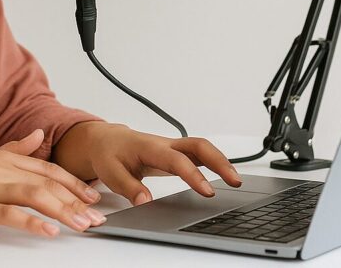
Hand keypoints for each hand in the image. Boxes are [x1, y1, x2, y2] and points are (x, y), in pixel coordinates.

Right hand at [0, 128, 106, 237]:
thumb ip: (16, 149)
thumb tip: (39, 134)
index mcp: (6, 159)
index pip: (49, 170)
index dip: (74, 184)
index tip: (93, 198)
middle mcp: (1, 169)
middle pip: (47, 183)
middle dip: (75, 201)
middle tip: (95, 217)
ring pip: (35, 196)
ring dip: (62, 211)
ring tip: (81, 226)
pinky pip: (11, 215)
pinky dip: (32, 223)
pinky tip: (49, 231)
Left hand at [84, 123, 243, 205]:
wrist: (105, 140)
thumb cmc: (108, 153)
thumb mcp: (110, 172)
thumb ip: (129, 187)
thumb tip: (146, 201)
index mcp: (149, 147)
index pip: (177, 160)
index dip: (193, 175)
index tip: (207, 191)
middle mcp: (165, 144)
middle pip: (198, 145)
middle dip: (219, 161)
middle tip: (234, 181)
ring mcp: (171, 147)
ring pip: (201, 148)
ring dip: (220, 161)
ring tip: (235, 181)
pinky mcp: (174, 152)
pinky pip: (198, 153)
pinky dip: (214, 162)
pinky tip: (225, 173)